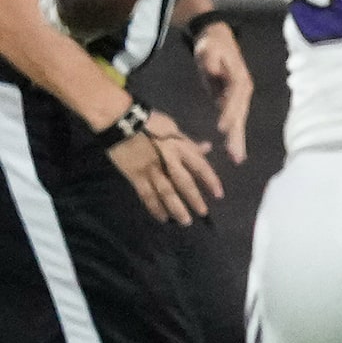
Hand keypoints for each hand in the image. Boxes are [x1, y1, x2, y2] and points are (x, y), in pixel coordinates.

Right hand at [106, 108, 219, 224]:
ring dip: (176, 208)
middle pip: (184, 183)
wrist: (121, 120)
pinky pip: (147, 195)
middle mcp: (168, 160)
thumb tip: (207, 148)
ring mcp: (151, 169)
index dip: (210, 181)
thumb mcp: (173, 128)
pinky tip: (162, 218)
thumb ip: (189, 142)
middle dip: (195, 199)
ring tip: (185, 221)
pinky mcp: (135, 175)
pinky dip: (155, 208)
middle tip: (203, 213)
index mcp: (180, 146)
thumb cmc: (149, 121)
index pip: (200, 166)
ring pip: (166, 193)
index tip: (219, 194)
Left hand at [189, 21, 252, 166]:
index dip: (229, 113)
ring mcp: (240, 97)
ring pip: (238, 120)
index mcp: (239, 79)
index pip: (235, 99)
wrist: (217, 38)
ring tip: (237, 158)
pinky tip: (232, 149)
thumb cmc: (213, 44)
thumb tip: (213, 71)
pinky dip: (233, 135)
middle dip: (237, 135)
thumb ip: (209, 59)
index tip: (223, 128)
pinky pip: (233, 120)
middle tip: (236, 156)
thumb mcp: (208, 47)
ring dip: (238, 140)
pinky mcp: (233, 101)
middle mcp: (243, 91)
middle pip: (240, 115)